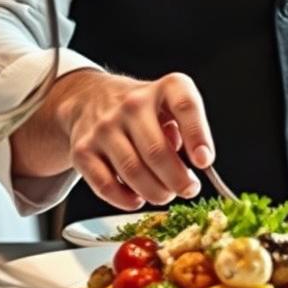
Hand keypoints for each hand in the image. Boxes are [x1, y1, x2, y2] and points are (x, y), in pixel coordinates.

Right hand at [58, 71, 215, 210]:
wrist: (90, 97)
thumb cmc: (143, 108)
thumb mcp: (171, 105)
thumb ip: (187, 129)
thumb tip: (197, 163)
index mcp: (166, 87)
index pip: (186, 106)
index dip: (198, 135)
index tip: (204, 161)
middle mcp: (133, 103)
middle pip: (157, 151)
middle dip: (177, 180)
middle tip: (188, 190)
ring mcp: (104, 126)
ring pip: (133, 172)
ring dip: (155, 192)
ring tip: (165, 194)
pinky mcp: (83, 150)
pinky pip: (106, 186)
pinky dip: (126, 200)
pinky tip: (138, 199)